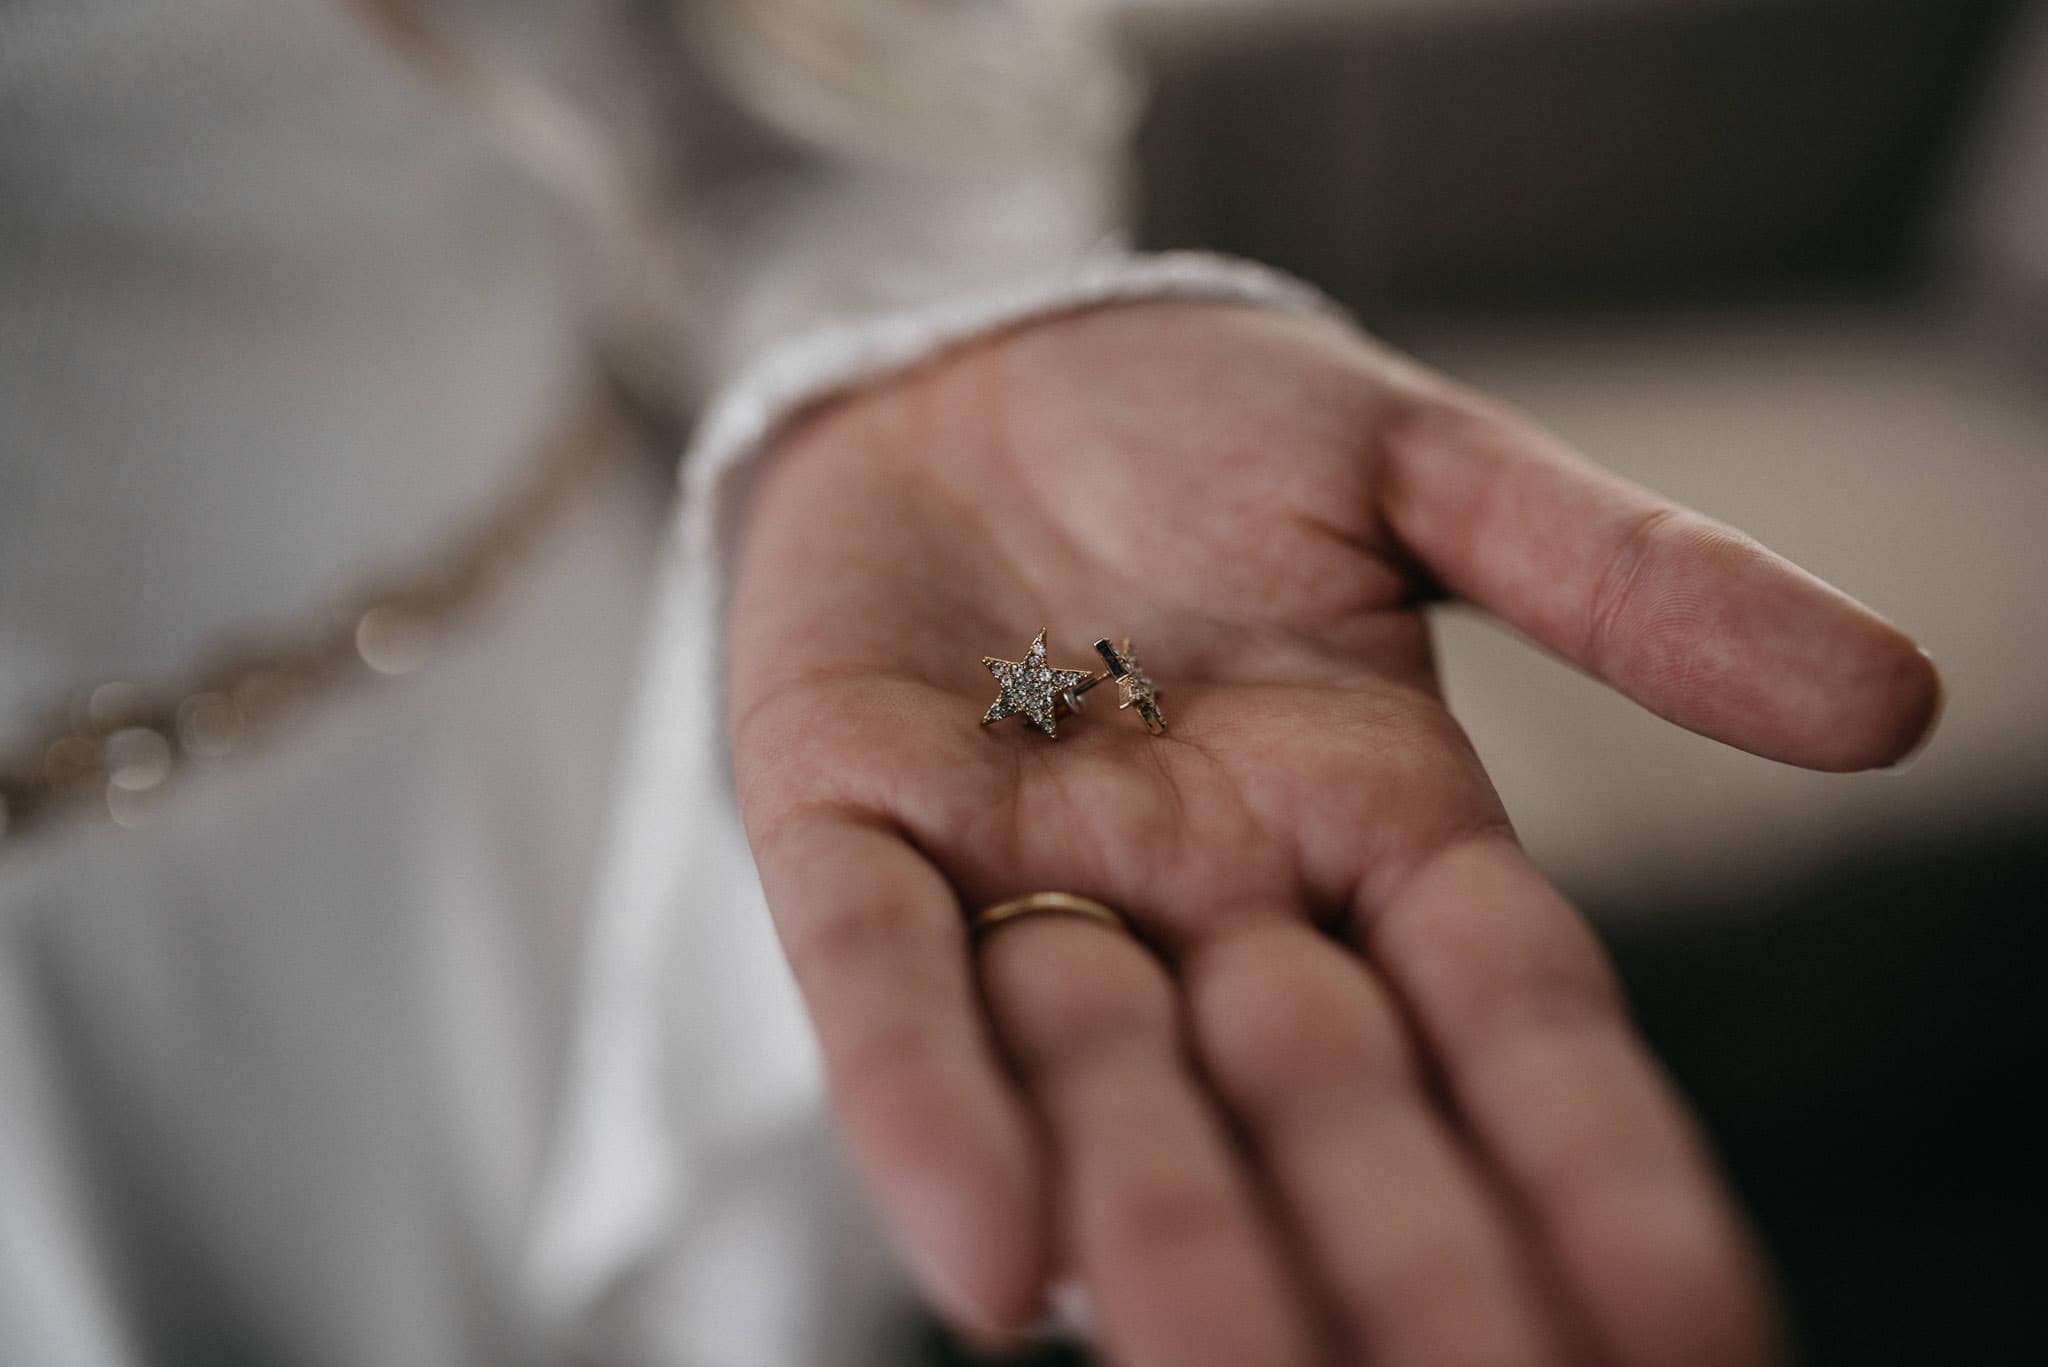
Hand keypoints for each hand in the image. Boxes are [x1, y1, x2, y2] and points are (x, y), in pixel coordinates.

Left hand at [727, 301, 1937, 1364]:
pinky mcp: (843, 823)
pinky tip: (989, 1257)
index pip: (1510, 1033)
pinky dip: (930, 1106)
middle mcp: (1208, 899)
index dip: (1592, 1172)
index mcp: (1373, 829)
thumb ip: (1622, 578)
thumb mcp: (1419, 469)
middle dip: (1393, 1255)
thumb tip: (1890, 699)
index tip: (1685, 1329)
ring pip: (1105, 1087)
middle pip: (1320, 1109)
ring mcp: (1022, 876)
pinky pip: (888, 984)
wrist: (968, 363)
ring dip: (1169, 1232)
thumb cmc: (1191, 420)